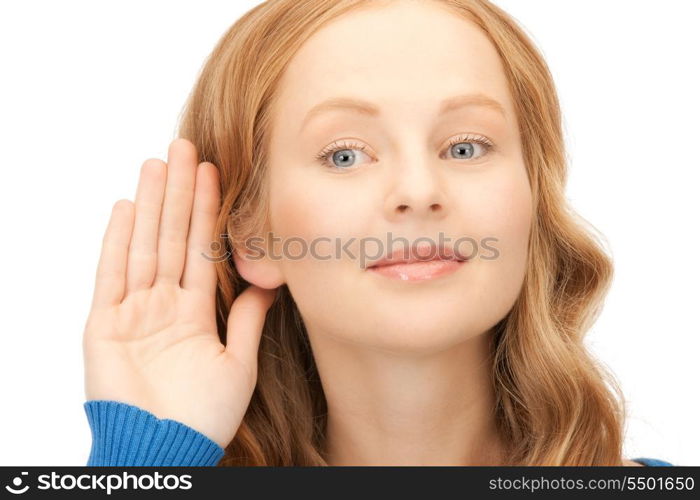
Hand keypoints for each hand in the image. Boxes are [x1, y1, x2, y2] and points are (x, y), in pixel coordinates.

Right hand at [82, 138, 276, 448]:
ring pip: (144, 245)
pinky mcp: (104, 324)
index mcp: (195, 312)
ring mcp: (133, 311)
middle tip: (184, 147)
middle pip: (173, 237)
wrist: (167, 450)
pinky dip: (116, 242)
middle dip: (179, 193)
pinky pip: (110, 275)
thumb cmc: (204, 417)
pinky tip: (124, 207)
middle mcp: (164, 304)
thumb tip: (271, 284)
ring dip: (150, 205)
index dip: (208, 212)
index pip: (203, 249)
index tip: (216, 173)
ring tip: (157, 163)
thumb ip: (249, 321)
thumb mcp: (238, 363)